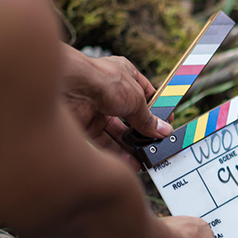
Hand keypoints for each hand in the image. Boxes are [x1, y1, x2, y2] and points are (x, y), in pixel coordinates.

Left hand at [59, 44, 172, 169]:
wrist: (71, 87)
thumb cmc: (103, 80)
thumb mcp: (137, 99)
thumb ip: (149, 118)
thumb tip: (162, 130)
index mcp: (124, 75)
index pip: (144, 93)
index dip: (155, 109)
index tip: (165, 122)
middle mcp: (109, 91)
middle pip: (130, 116)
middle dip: (142, 131)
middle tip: (154, 144)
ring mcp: (96, 107)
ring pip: (116, 131)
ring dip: (130, 145)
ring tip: (145, 157)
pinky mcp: (85, 124)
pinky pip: (104, 142)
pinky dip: (117, 152)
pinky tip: (131, 162)